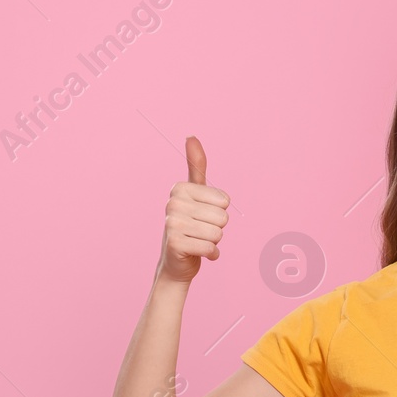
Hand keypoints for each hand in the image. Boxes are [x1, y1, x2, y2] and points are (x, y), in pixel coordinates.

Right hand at [157, 136, 230, 283]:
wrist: (176, 261)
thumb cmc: (191, 225)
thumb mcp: (196, 194)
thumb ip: (196, 166)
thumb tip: (191, 135)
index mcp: (180, 188)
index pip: (224, 200)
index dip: (220, 212)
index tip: (202, 216)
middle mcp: (173, 203)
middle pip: (223, 217)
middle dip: (218, 229)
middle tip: (201, 231)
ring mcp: (172, 224)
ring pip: (218, 233)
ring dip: (214, 242)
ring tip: (199, 241)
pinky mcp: (175, 244)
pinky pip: (210, 248)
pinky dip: (211, 255)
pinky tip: (198, 253)